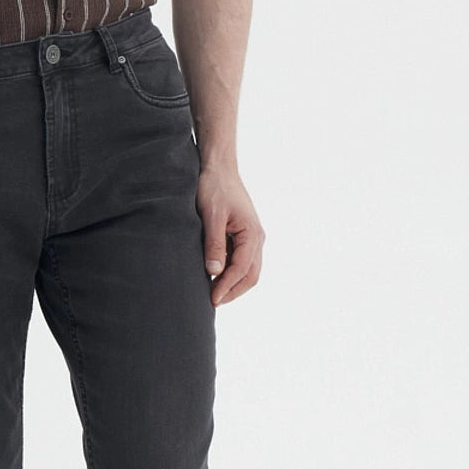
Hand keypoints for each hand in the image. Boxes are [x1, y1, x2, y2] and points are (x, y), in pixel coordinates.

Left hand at [197, 166, 264, 306]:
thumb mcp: (211, 215)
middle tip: (213, 302)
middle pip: (250, 275)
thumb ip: (214, 243)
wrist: (218, 167)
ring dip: (233, 283)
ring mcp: (251, 237)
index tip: (212, 298)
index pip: (242, 269)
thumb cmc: (214, 187)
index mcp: (252, 233)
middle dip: (233, 291)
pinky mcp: (243, 235)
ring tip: (213, 293)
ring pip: (248, 270)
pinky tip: (214, 276)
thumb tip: (214, 272)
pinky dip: (230, 272)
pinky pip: (241, 260)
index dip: (227, 286)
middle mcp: (257, 238)